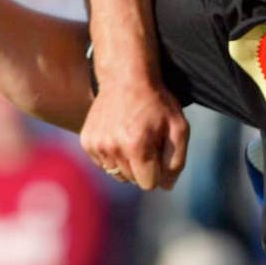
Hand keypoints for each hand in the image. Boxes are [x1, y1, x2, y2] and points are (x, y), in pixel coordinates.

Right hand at [81, 71, 189, 190]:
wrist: (126, 78)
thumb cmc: (157, 103)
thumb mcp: (179, 128)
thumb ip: (176, 161)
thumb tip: (167, 187)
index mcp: (137, 147)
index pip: (148, 184)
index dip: (158, 171)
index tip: (159, 153)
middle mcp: (113, 148)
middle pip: (132, 180)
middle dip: (143, 167)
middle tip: (147, 142)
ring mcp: (97, 145)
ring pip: (116, 173)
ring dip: (127, 162)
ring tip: (133, 138)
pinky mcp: (86, 141)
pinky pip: (103, 163)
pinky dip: (112, 155)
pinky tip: (119, 136)